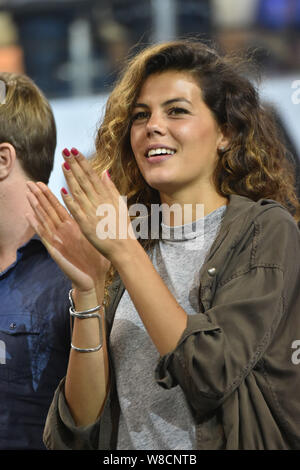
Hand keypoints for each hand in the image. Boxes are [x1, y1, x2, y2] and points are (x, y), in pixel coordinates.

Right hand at [26, 181, 110, 291]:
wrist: (93, 280)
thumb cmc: (96, 260)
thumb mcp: (96, 238)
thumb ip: (96, 223)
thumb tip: (102, 210)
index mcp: (74, 229)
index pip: (61, 208)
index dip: (53, 195)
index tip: (45, 183)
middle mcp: (64, 233)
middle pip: (50, 211)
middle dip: (41, 197)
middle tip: (31, 183)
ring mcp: (59, 241)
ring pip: (45, 221)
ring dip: (36, 208)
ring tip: (28, 195)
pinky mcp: (56, 251)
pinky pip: (45, 237)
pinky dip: (37, 227)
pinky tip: (30, 217)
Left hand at [60, 148, 135, 262]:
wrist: (123, 247)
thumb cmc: (122, 227)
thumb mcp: (119, 203)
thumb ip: (111, 187)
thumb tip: (104, 172)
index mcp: (106, 196)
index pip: (92, 175)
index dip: (82, 162)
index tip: (74, 151)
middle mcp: (99, 201)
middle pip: (84, 179)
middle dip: (74, 164)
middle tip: (65, 151)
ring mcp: (92, 212)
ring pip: (78, 191)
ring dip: (70, 177)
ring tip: (63, 164)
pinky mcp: (86, 224)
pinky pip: (76, 210)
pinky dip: (69, 200)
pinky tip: (62, 190)